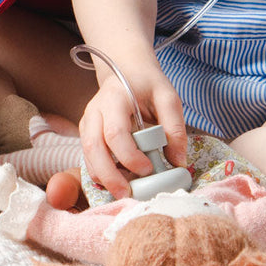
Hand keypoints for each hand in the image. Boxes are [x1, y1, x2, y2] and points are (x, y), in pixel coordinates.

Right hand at [78, 64, 186, 199]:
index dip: (129, 156)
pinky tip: (118, 181)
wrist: (126, 70)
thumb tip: (179, 163)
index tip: (148, 169)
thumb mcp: (168, 97)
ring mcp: (87, 121)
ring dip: (103, 177)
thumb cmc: (148, 84)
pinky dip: (100, 172)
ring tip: (124, 193)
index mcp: (115, 98)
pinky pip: (89, 156)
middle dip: (109, 176)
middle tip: (127, 195)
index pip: (115, 132)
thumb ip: (175, 128)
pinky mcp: (87, 132)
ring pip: (87, 155)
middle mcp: (95, 110)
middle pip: (93, 148)